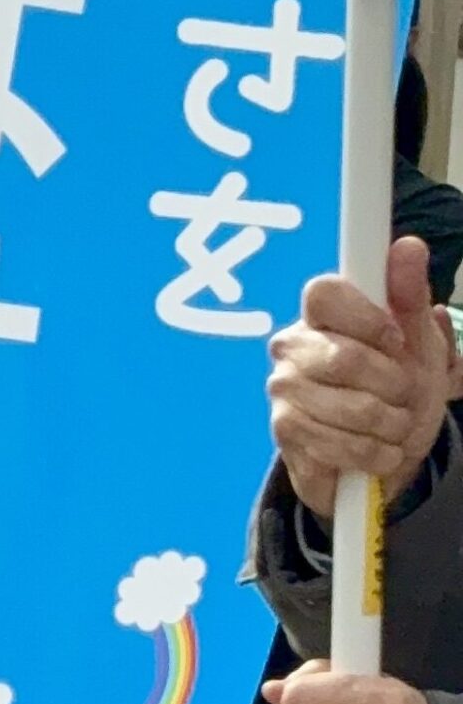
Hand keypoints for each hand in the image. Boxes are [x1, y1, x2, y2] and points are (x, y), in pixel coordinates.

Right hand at [267, 237, 455, 518]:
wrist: (385, 456)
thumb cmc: (399, 393)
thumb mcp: (419, 344)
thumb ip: (410, 296)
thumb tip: (409, 247)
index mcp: (322, 316)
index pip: (324, 294)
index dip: (367, 318)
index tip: (396, 340)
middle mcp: (292, 347)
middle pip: (345, 359)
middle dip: (395, 386)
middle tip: (406, 396)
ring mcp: (284, 391)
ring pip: (351, 409)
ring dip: (391, 426)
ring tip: (395, 428)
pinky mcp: (285, 433)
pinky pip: (339, 445)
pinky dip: (374, 454)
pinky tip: (378, 452)